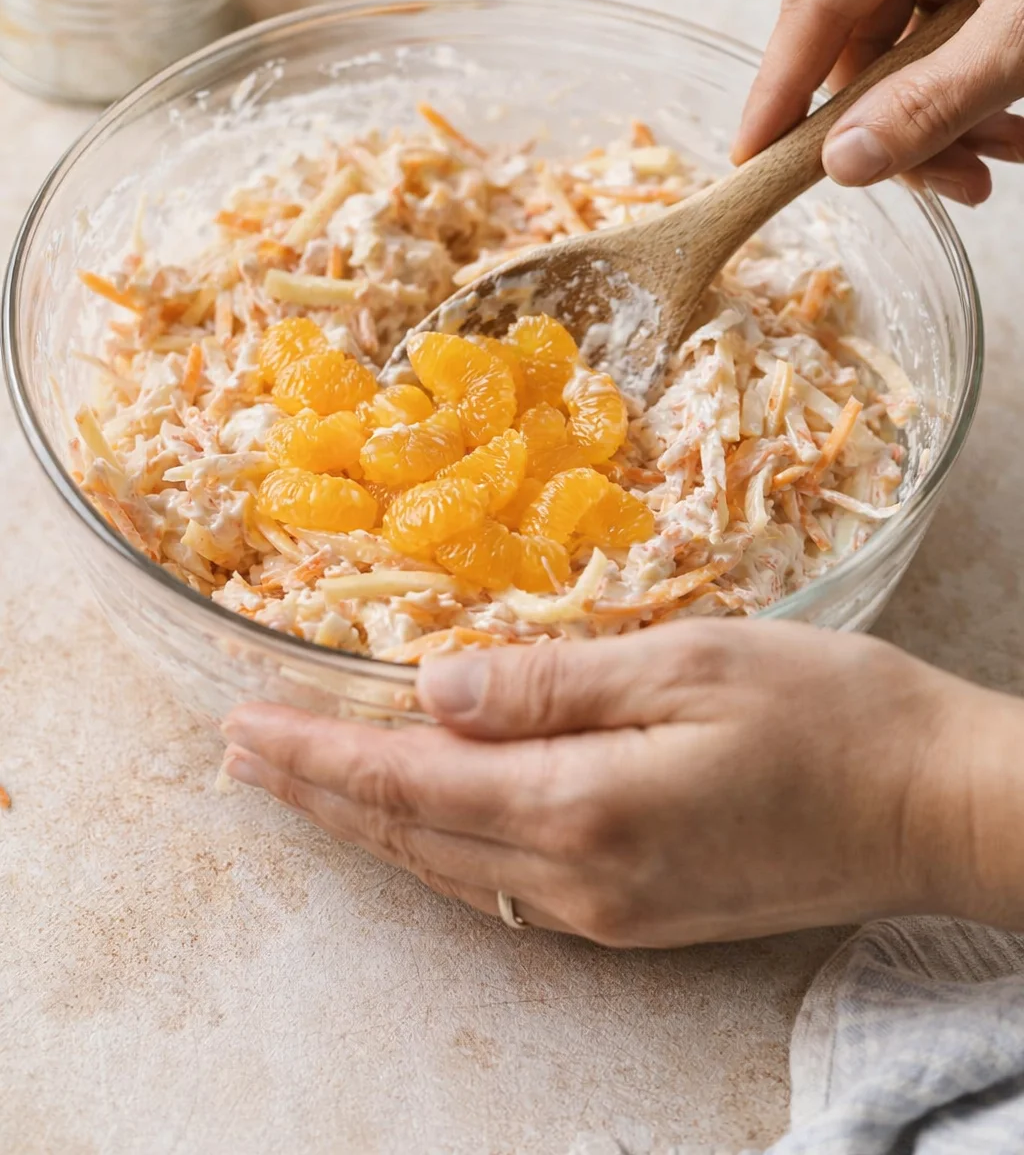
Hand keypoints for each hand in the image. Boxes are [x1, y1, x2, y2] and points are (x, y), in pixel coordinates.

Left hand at [220, 621, 1020, 945]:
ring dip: (371, 822)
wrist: (934, 804)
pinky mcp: (639, 916)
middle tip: (245, 755)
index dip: (320, 754)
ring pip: (450, 868)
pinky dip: (439, 844)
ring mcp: (611, 911)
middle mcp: (582, 880)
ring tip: (307, 783)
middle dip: (321, 792)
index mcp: (586, 807)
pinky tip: (421, 816)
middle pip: (413, 837)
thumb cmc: (828, 713)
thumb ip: (552, 682)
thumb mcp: (689, 663)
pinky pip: (503, 883)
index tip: (246, 727)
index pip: (411, 780)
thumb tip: (435, 686)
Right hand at [733, 0, 1023, 205]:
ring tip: (987, 170)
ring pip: (901, 47)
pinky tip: (1007, 135)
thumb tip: (841, 165)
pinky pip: (944, 40)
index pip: (818, 0)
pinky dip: (968, 96)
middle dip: (892, 120)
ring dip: (938, 120)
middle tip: (938, 185)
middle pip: (858, 31)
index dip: (782, 88)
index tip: (751, 158)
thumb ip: (932, 107)